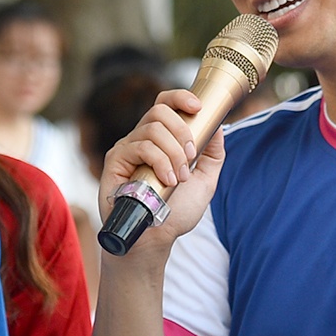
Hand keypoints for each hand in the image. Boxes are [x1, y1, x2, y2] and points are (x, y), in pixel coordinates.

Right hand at [99, 88, 225, 250]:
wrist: (155, 238)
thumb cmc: (176, 212)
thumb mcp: (204, 181)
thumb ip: (213, 155)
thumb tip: (219, 126)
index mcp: (161, 139)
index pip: (165, 104)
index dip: (180, 97)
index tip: (198, 107)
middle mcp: (142, 139)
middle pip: (159, 110)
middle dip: (182, 129)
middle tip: (191, 157)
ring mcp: (127, 149)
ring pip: (152, 128)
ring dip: (173, 152)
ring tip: (179, 177)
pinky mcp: (116, 161)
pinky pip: (140, 147)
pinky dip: (159, 161)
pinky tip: (167, 180)